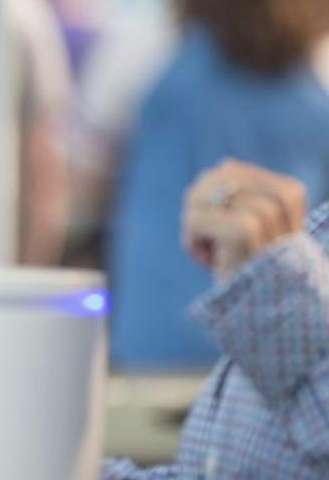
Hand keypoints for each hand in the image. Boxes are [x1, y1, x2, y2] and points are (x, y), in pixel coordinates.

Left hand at [181, 159, 306, 280]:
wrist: (265, 315)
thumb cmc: (249, 269)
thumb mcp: (243, 225)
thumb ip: (236, 192)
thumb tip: (222, 165)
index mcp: (288, 190)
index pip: (226, 170)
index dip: (213, 202)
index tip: (231, 235)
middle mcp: (283, 198)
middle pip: (212, 180)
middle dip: (200, 212)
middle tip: (218, 246)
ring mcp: (267, 214)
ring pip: (202, 198)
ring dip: (196, 230)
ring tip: (219, 256)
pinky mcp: (245, 232)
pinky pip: (195, 219)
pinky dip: (192, 241)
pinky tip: (212, 261)